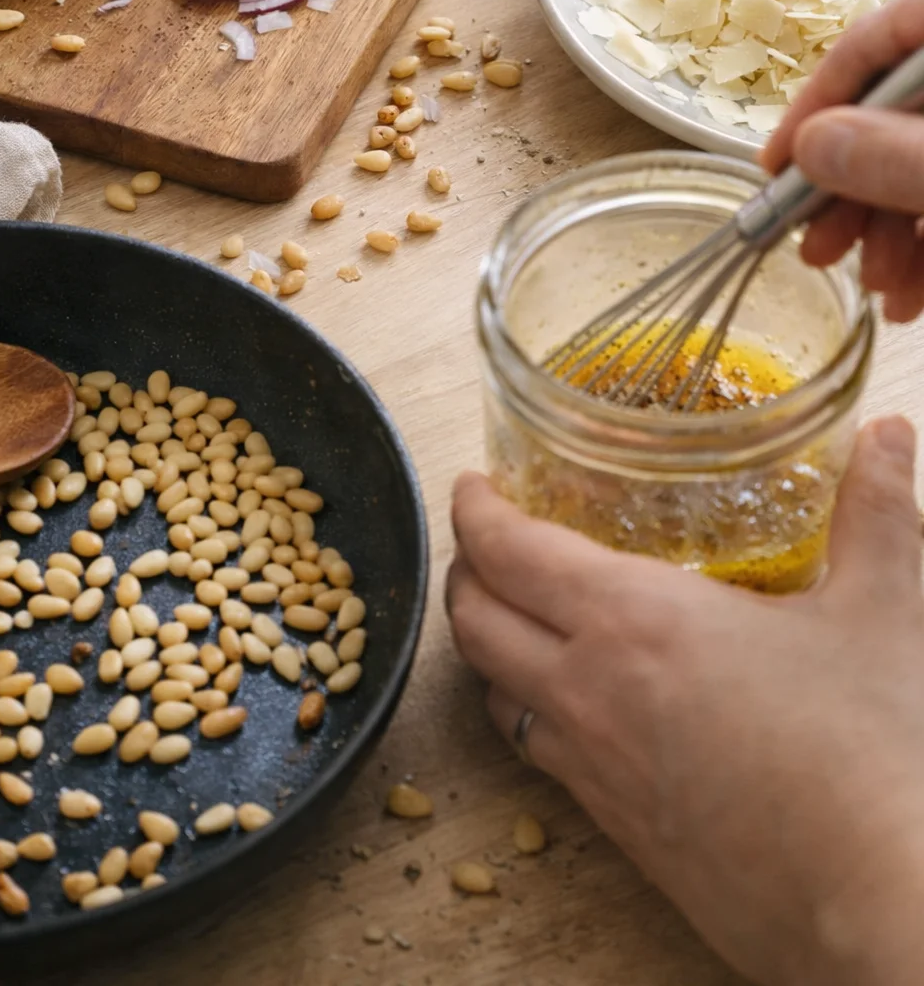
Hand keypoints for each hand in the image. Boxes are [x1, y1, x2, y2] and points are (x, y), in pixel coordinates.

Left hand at [448, 421, 923, 985]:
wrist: (879, 909)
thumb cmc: (871, 754)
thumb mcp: (882, 612)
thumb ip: (876, 514)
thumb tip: (889, 436)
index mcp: (632, 622)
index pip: (508, 551)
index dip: (476, 510)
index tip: (473, 486)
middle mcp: (588, 693)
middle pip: (474, 620)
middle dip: (465, 571)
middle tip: (487, 541)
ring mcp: (593, 771)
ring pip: (492, 693)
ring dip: (487, 644)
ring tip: (517, 614)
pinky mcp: (616, 832)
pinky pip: (538, 757)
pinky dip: (528, 712)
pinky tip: (576, 705)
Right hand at [763, 0, 923, 321]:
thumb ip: (897, 157)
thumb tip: (811, 149)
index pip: (872, 42)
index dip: (816, 108)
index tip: (775, 173)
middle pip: (895, 111)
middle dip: (854, 191)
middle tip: (820, 251)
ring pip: (922, 159)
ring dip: (890, 231)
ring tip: (880, 291)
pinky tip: (914, 294)